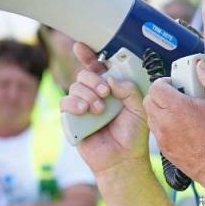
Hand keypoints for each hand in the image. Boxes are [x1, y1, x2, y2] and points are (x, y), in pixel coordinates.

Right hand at [64, 41, 150, 175]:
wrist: (123, 159)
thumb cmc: (132, 134)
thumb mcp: (139, 107)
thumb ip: (128, 89)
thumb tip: (109, 79)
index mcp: (111, 89)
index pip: (98, 67)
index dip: (89, 55)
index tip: (81, 46)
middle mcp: (95, 95)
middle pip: (85, 74)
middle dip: (93, 79)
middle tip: (105, 92)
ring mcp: (82, 106)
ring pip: (75, 86)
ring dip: (88, 94)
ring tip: (99, 109)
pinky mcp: (72, 119)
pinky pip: (65, 102)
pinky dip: (74, 103)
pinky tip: (85, 111)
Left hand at [145, 55, 204, 186]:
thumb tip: (201, 65)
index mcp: (176, 108)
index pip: (155, 87)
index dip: (165, 82)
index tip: (178, 84)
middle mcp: (164, 122)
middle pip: (149, 100)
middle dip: (160, 94)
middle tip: (179, 95)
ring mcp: (163, 138)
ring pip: (151, 116)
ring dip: (160, 109)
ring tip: (181, 111)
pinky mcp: (165, 150)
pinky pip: (157, 131)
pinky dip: (164, 125)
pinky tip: (183, 127)